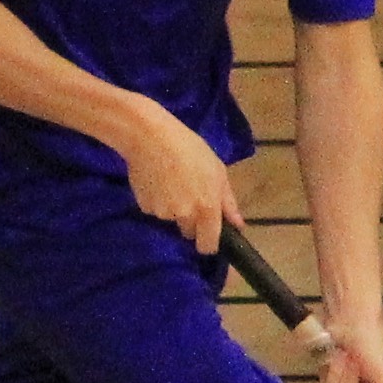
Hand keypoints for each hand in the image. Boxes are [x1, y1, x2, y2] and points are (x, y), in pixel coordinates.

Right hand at [115, 103, 238, 251]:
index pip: (208, 244)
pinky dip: (157, 201)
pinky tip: (157, 181)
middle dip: (190, 221)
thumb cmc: (190, 149)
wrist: (150, 137)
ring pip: (171, 218)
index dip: (208, 243)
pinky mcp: (144, 207)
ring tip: (170, 182)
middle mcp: (185, 215)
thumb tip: (238, 225)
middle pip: (188, 232)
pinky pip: (155, 210)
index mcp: (207, 208)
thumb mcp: (217, 171)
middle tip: (188, 196)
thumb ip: (228, 202)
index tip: (207, 237)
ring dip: (173, 208)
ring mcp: (163, 213)